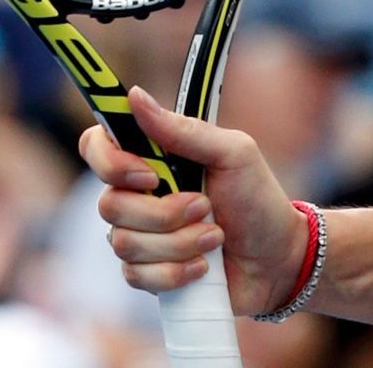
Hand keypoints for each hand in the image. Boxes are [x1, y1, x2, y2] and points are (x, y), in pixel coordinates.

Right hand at [78, 87, 306, 315]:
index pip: (96, 146)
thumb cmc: (256, 198)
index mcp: (153, 158)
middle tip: (206, 206)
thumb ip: (185, 130)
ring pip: (124, 243)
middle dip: (164, 213)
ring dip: (180, 242)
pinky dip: (177, 272)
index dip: (110, 162)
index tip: (150, 175)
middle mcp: (137, 195)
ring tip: (215, 236)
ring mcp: (138, 236)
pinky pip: (137, 276)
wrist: (276, 258)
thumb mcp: (233, 154)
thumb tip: (134, 96)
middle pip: (109, 205)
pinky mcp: (145, 274)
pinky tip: (203, 266)